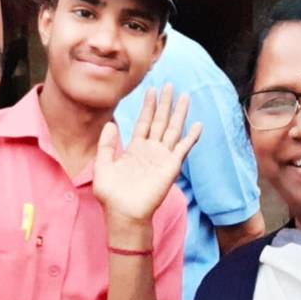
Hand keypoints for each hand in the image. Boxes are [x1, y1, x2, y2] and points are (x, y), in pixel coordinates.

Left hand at [94, 84, 201, 225]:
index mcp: (135, 149)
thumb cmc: (111, 195)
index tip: (151, 89)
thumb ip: (106, 145)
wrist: (124, 214)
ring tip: (185, 96)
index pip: (144, 122)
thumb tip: (110, 123)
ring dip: (179, 114)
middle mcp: (150, 151)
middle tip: (170, 85)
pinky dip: (192, 137)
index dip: (148, 106)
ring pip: (173, 130)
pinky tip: (198, 125)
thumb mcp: (102, 166)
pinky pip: (183, 149)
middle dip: (165, 103)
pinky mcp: (170, 167)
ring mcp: (162, 158)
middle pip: (160, 121)